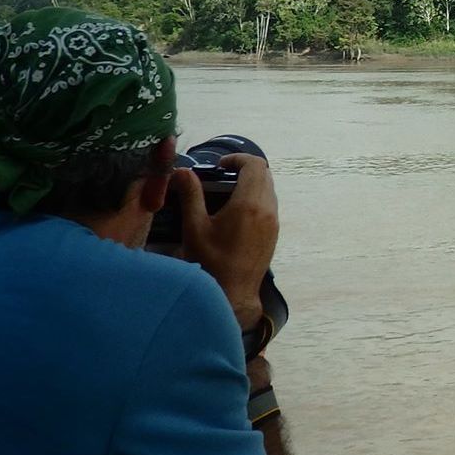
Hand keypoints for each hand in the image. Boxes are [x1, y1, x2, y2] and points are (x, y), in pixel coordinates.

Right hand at [172, 153, 278, 327]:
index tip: (220, 166)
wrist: (233, 297)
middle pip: (264, 175)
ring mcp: (273, 223)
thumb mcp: (194, 227)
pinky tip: (235, 213)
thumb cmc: (211, 263)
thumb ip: (190, 195)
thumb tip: (182, 171)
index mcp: (249, 204)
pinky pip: (269, 206)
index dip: (238, 158)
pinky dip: (256, 200)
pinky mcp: (273, 235)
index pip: (255, 165)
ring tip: (226, 194)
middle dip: (244, 169)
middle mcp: (267, 210)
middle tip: (221, 176)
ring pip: (269, 190)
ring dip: (251, 185)